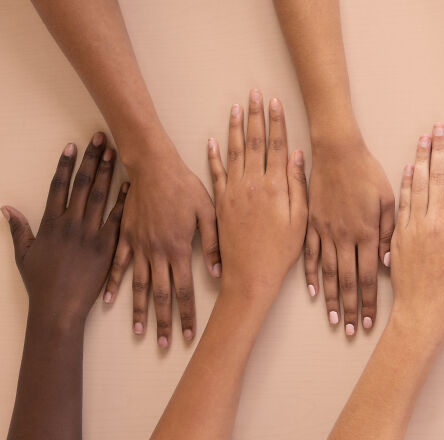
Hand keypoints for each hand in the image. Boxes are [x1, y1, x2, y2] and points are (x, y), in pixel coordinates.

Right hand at [3, 134, 126, 327]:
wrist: (59, 307)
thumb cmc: (41, 283)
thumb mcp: (24, 255)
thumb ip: (18, 229)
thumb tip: (6, 208)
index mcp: (50, 223)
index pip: (58, 186)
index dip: (66, 165)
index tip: (72, 146)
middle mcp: (71, 224)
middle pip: (83, 184)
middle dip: (92, 160)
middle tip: (100, 138)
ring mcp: (90, 234)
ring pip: (100, 196)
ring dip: (108, 173)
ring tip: (115, 153)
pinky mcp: (107, 247)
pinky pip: (118, 219)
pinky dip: (124, 201)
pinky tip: (131, 185)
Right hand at [101, 133, 219, 347]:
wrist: (153, 166)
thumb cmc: (185, 186)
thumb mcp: (208, 211)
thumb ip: (212, 243)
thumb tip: (218, 272)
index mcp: (179, 248)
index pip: (185, 290)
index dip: (187, 314)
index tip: (189, 334)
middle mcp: (157, 252)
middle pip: (160, 295)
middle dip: (163, 321)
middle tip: (165, 344)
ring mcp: (138, 245)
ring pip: (138, 285)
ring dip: (139, 311)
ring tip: (138, 332)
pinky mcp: (125, 236)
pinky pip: (118, 265)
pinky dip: (114, 284)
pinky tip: (108, 301)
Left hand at [209, 90, 307, 294]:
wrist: (250, 275)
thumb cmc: (281, 252)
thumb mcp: (300, 221)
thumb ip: (298, 186)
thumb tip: (298, 155)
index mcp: (276, 187)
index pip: (277, 146)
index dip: (277, 122)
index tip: (276, 102)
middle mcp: (253, 184)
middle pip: (254, 142)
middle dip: (255, 116)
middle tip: (254, 94)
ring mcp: (234, 192)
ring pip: (233, 152)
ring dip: (234, 128)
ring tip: (236, 107)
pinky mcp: (221, 203)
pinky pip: (216, 172)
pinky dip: (213, 155)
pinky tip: (212, 140)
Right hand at [305, 129, 394, 335]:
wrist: (337, 151)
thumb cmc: (367, 171)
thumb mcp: (388, 198)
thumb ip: (389, 231)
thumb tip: (388, 261)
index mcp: (367, 232)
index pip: (370, 276)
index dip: (370, 301)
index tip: (371, 321)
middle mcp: (345, 237)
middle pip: (348, 281)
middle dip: (352, 309)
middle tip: (354, 331)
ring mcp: (325, 231)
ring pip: (328, 273)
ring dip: (333, 299)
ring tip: (336, 321)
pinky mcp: (311, 224)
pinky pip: (310, 254)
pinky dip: (310, 275)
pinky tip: (313, 292)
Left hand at [391, 124, 443, 334]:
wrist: (421, 312)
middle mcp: (434, 223)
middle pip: (435, 178)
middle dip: (437, 151)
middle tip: (437, 129)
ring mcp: (414, 228)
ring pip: (417, 186)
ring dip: (419, 159)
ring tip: (422, 139)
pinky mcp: (399, 235)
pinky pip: (402, 203)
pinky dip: (404, 183)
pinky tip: (406, 168)